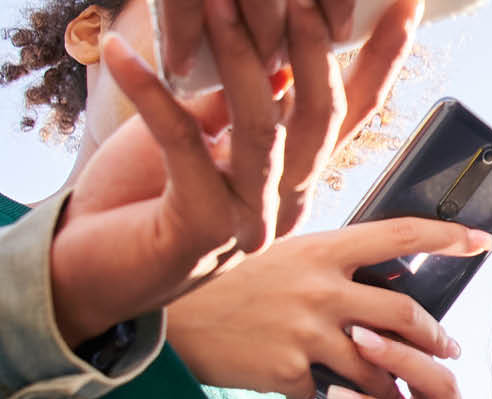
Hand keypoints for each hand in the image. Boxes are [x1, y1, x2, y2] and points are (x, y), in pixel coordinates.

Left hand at [49, 0, 420, 346]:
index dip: (381, 59)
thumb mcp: (194, 136)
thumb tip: (267, 50)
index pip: (351, 111)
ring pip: (261, 127)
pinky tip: (120, 50)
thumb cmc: (137, 201)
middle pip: (320, 115)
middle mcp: (284, 202)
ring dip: (238, 55)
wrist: (85, 277)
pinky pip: (181, 143)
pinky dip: (148, 92)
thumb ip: (231, 101)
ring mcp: (249, 219)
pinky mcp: (201, 229)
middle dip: (315, 46)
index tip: (406, 4)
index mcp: (293, 177)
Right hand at [165, 218, 491, 398]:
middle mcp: (320, 287)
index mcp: (321, 249)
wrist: (168, 317)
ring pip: (375, 364)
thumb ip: (328, 266)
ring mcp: (305, 331)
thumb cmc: (226, 281)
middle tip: (448, 349)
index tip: (481, 240)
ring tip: (400, 392)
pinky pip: (325, 397)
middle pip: (403, 313)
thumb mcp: (278, 255)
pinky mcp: (287, 372)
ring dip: (393, 383)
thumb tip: (378, 280)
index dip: (444, 235)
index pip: (397, 233)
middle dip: (434, 336)